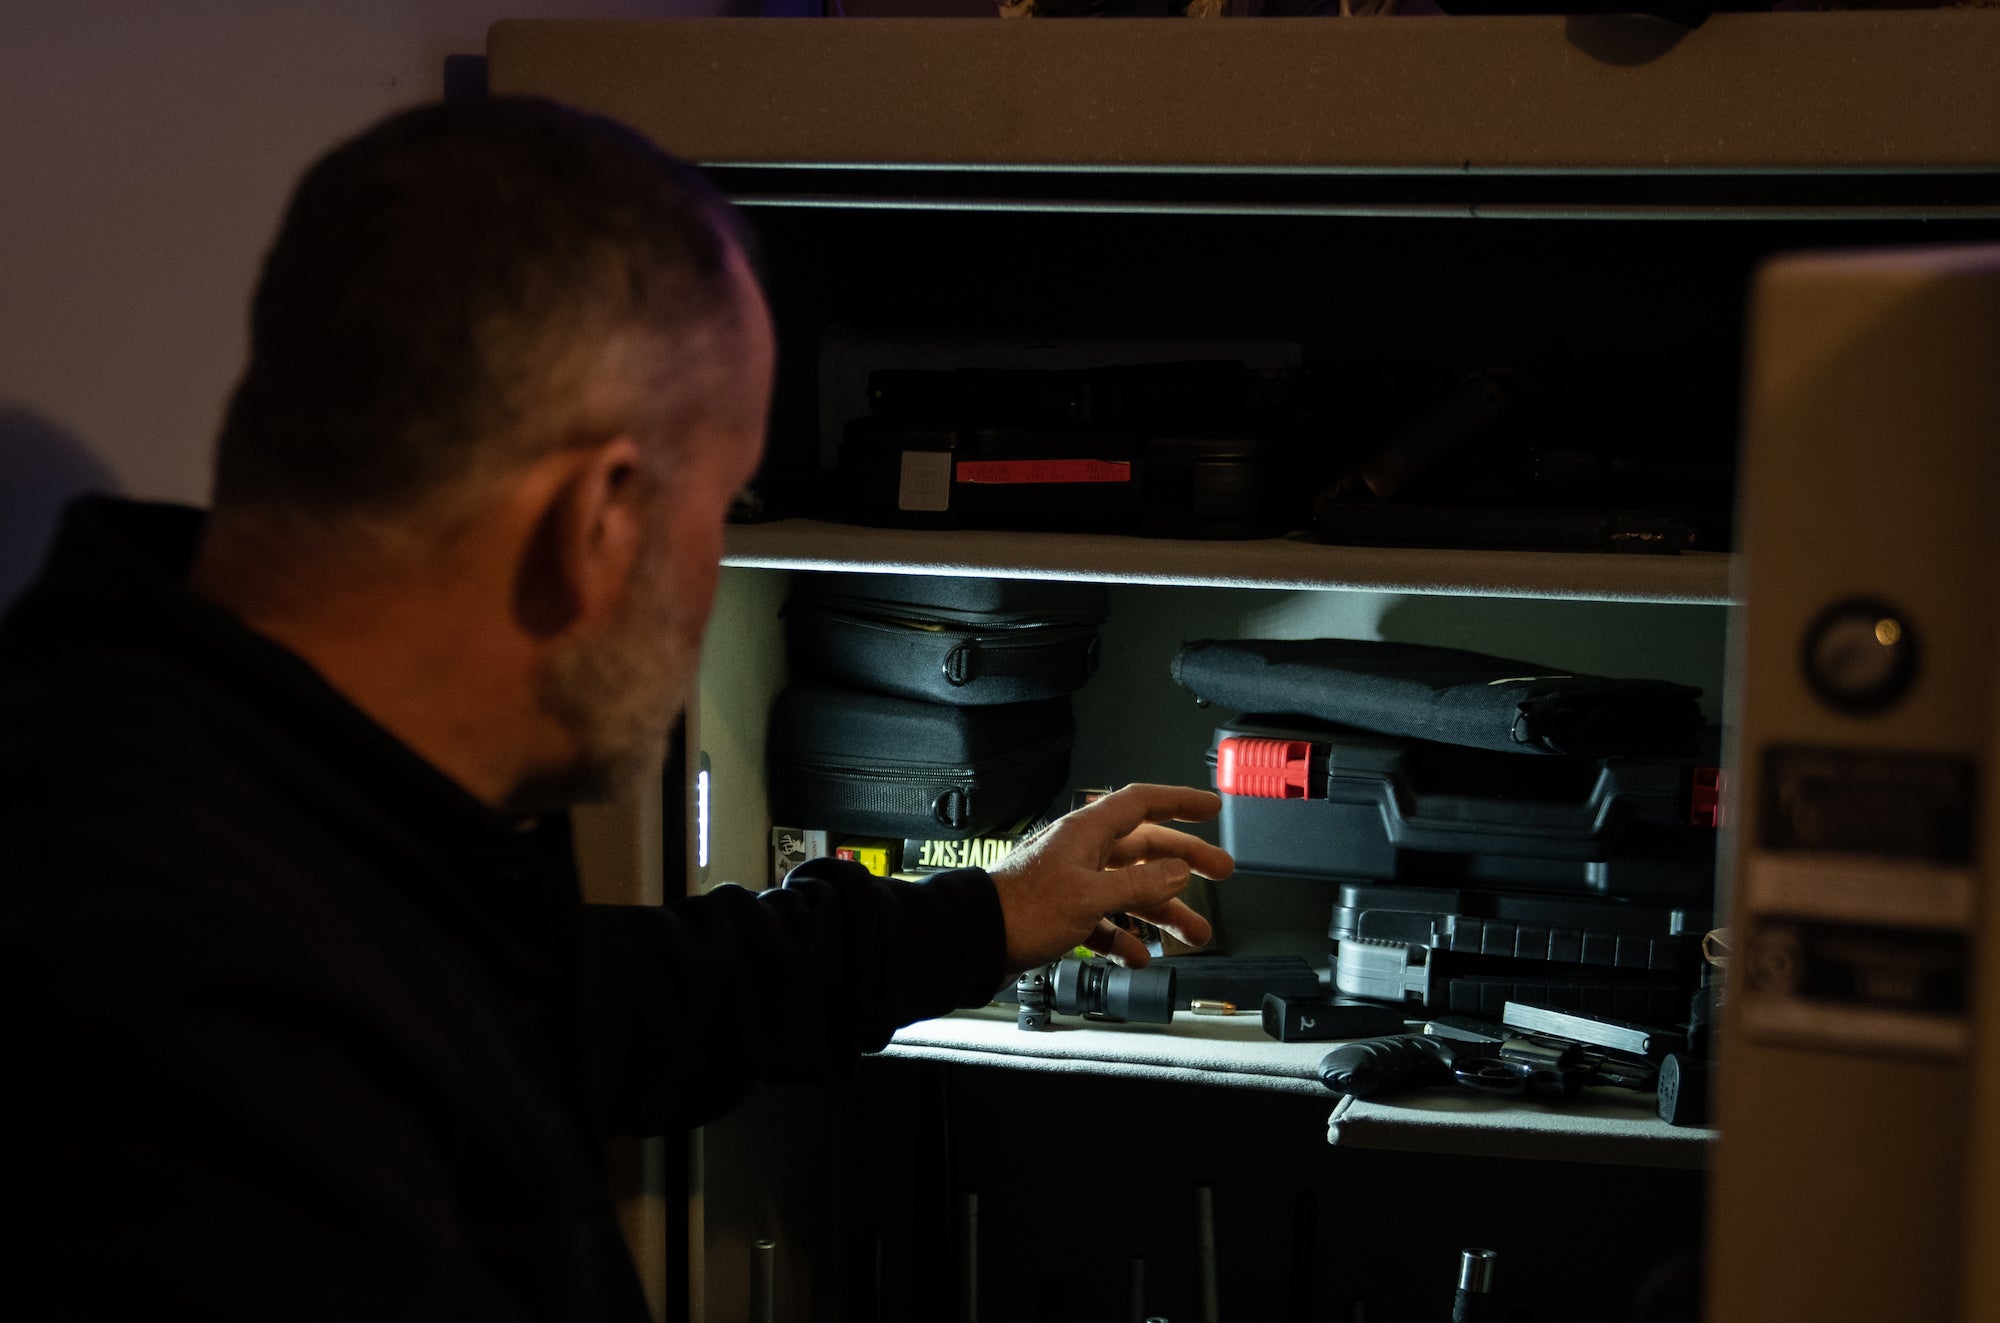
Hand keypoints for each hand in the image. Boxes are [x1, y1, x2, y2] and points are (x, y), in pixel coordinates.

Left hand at [989, 783, 1232, 973]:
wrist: (975, 941)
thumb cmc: (1022, 911)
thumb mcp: (1090, 896)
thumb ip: (1140, 884)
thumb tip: (1179, 871)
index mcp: (1087, 833)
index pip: (1143, 803)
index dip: (1180, 802)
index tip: (1211, 807)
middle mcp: (1082, 852)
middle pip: (1146, 848)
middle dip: (1186, 861)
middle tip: (1221, 871)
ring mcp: (1073, 883)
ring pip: (1130, 889)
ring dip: (1164, 911)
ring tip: (1194, 934)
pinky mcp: (1063, 913)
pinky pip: (1105, 921)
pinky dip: (1125, 937)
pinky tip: (1138, 956)